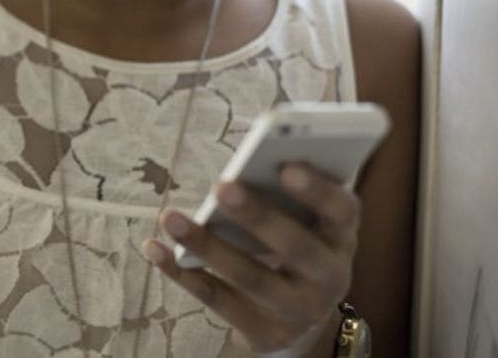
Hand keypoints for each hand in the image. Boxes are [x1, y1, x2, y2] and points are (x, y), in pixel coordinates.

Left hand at [142, 162, 357, 354]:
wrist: (297, 321)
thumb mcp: (303, 224)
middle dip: (258, 217)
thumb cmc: (292, 247)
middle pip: (297, 248)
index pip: (342, 212)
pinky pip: (217, 300)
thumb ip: (284, 196)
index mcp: (340, 238)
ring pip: (251, 278)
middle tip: (222, 187)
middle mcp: (328, 278)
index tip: (287, 167)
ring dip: (208, 246)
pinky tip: (154, 248)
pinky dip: (181, 273)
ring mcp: (297, 310)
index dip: (318, 190)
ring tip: (170, 217)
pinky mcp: (264, 333)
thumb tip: (246, 164)